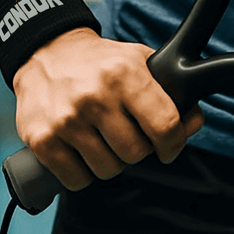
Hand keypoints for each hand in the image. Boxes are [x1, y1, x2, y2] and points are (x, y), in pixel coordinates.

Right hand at [12, 27, 204, 190]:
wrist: (45, 53)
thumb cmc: (99, 62)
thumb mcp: (139, 61)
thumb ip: (171, 91)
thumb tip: (192, 123)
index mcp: (124, 74)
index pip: (164, 126)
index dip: (173, 144)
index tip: (168, 147)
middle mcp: (94, 97)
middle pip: (135, 154)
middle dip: (136, 149)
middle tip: (125, 133)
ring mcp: (66, 120)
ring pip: (107, 169)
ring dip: (109, 161)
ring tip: (100, 138)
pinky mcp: (41, 140)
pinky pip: (77, 180)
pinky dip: (82, 172)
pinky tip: (80, 149)